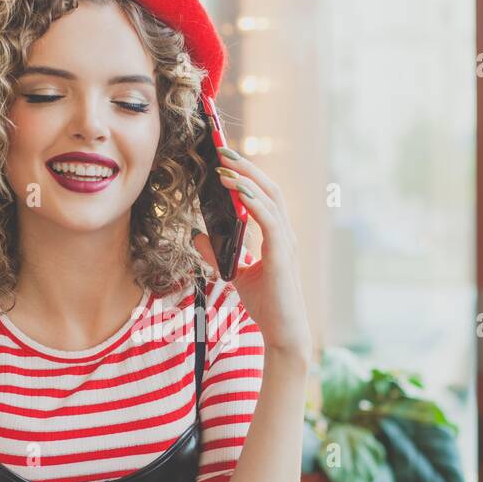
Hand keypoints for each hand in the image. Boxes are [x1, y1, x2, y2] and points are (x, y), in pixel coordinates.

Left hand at [194, 147, 312, 363]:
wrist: (283, 332)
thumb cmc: (266, 304)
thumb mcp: (234, 273)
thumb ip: (218, 253)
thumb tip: (197, 235)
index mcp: (276, 235)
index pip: (263, 195)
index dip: (246, 174)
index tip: (225, 160)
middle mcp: (284, 233)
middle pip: (268, 188)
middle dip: (245, 167)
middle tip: (222, 150)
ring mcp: (285, 243)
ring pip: (270, 199)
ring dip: (246, 179)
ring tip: (224, 166)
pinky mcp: (282, 256)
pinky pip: (270, 222)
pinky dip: (254, 204)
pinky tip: (239, 193)